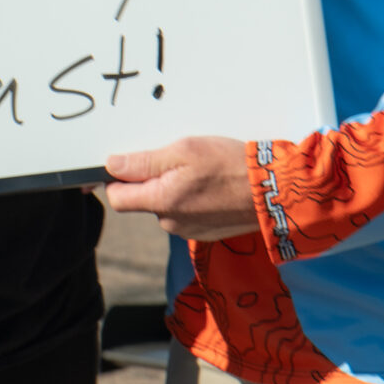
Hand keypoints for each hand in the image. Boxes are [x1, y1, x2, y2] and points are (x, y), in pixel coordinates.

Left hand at [103, 136, 256, 239]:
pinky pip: (185, 212)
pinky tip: (209, 184)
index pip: (117, 198)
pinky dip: (190, 198)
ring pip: (165, 205)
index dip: (116, 179)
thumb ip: (144, 162)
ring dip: (173, 187)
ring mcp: (188, 230)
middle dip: (151, 179)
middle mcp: (170, 223)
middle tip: (175, 158)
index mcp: (161, 202)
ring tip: (198, 170)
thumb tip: (112, 165)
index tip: (125, 163)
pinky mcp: (204, 231)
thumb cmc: (230, 166)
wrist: (272, 191)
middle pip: (142, 200)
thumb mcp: (184, 151)